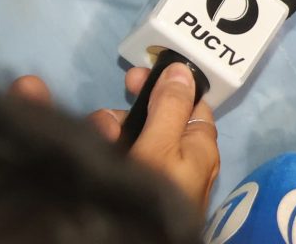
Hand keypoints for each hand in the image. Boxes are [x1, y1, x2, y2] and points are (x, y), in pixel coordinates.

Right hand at [89, 63, 219, 210]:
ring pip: (135, 137)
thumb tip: (181, 69)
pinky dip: (110, 151)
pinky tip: (96, 152)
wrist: (137, 241)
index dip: (165, 83)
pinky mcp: (141, 187)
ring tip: (97, 140)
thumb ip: (169, 107)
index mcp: (199, 145)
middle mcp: (183, 159)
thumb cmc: (156, 193)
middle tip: (106, 118)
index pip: (190, 100)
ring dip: (111, 130)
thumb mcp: (162, 147)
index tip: (134, 78)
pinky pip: (125, 158)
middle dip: (126, 112)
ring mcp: (160, 174)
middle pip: (156, 117)